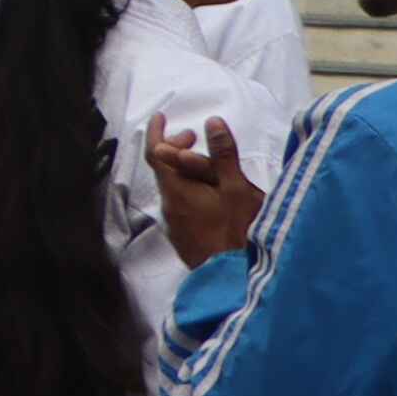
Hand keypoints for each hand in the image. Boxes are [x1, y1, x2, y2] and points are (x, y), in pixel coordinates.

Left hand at [149, 115, 263, 271]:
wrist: (234, 279)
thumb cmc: (239, 231)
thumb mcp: (237, 189)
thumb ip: (223, 155)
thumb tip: (211, 121)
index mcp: (176, 190)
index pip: (156, 154)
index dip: (157, 132)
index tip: (162, 116)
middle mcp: (169, 207)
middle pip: (164, 171)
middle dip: (176, 149)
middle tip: (195, 139)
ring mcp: (175, 225)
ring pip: (175, 189)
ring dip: (186, 171)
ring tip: (209, 163)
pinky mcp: (185, 238)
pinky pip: (183, 206)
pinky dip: (191, 191)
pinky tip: (211, 193)